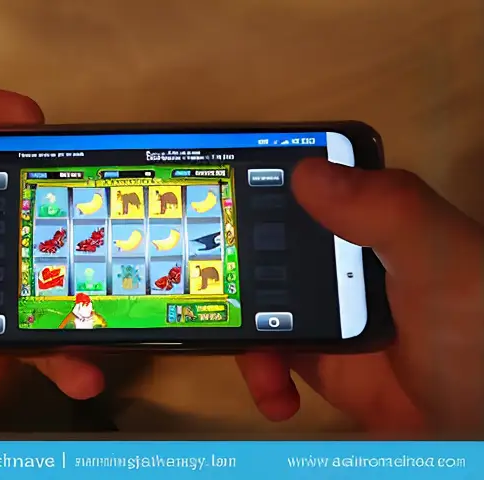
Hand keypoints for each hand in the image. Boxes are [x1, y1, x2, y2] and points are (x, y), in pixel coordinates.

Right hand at [237, 158, 483, 434]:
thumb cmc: (475, 326)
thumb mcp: (439, 257)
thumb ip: (385, 210)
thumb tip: (305, 171)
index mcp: (371, 219)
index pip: (306, 187)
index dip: (257, 181)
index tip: (213, 190)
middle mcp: (344, 258)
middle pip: (265, 246)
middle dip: (231, 267)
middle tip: (207, 289)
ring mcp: (331, 312)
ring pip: (259, 305)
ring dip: (240, 331)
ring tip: (255, 364)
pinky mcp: (323, 360)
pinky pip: (273, 358)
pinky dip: (263, 377)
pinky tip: (275, 397)